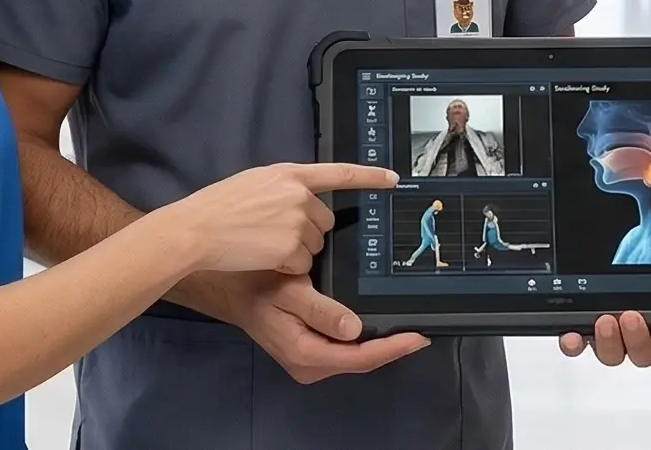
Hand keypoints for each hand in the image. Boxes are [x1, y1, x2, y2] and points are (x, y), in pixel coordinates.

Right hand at [162, 162, 394, 276]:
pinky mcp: (292, 247)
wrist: (196, 229)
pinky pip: (301, 265)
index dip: (369, 176)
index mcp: (288, 174)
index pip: (338, 172)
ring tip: (262, 244)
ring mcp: (297, 220)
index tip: (393, 178)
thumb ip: (282, 188)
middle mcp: (298, 194)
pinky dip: (286, 267)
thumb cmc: (215, 209)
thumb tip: (301, 200)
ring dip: (295, 251)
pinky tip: (262, 258)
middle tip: (272, 234)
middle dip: (306, 232)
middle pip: (324, 221)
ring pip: (314, 246)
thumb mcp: (252, 184)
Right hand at [179, 269, 429, 384]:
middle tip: (422, 331)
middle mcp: (309, 364)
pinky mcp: (310, 349)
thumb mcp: (287, 292)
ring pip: (354, 356)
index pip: (359, 357)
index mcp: (305, 353)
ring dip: (381, 344)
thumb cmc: (254, 285)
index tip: (418, 337)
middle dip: (392, 348)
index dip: (392, 348)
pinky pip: (345, 349)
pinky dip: (365, 340)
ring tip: (409, 328)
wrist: (228, 288)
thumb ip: (320, 310)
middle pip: (361, 361)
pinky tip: (380, 326)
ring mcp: (309, 359)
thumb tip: (355, 329)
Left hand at [559, 311, 650, 366]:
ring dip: (609, 344)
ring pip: (614, 354)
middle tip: (630, 317)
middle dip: (638, 340)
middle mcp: (643, 327)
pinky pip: (580, 343)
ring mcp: (614, 327)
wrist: (613, 240)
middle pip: (645, 353)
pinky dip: (574, 343)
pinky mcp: (587, 321)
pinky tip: (571, 336)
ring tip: (604, 322)